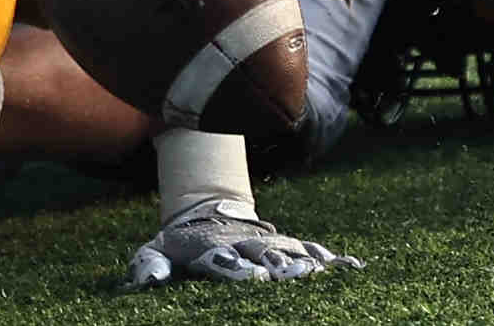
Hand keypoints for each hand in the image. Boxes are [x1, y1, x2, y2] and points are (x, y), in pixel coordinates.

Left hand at [126, 197, 363, 287]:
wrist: (207, 211)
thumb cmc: (182, 243)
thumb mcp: (158, 249)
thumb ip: (150, 265)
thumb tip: (143, 282)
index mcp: (211, 248)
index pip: (221, 258)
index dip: (233, 266)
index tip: (247, 275)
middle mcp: (242, 243)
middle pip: (259, 254)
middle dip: (273, 264)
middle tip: (289, 274)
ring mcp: (265, 241)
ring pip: (287, 250)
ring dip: (302, 261)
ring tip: (320, 271)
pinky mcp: (283, 242)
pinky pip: (309, 248)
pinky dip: (328, 257)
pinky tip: (350, 267)